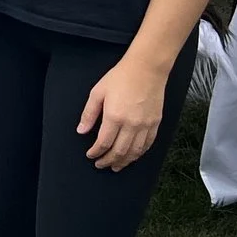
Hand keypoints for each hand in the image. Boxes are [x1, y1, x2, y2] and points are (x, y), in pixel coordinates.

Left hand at [79, 55, 170, 169]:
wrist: (146, 69)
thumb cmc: (120, 78)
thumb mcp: (97, 92)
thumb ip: (89, 114)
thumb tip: (81, 131)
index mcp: (114, 117)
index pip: (103, 143)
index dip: (96, 152)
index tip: (90, 155)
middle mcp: (131, 124)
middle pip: (119, 151)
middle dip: (108, 161)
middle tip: (100, 165)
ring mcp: (145, 125)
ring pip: (135, 151)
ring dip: (124, 162)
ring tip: (116, 166)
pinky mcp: (156, 123)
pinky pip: (148, 144)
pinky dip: (139, 154)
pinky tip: (133, 156)